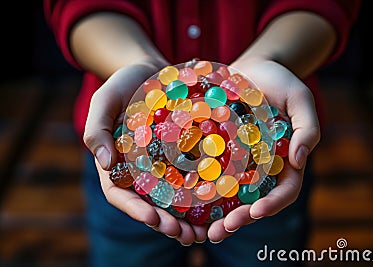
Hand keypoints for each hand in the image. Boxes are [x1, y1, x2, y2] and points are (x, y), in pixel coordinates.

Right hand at [83, 64, 207, 244]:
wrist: (153, 72)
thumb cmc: (124, 85)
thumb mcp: (104, 101)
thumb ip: (97, 130)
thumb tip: (104, 165)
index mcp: (118, 165)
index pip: (121, 194)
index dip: (135, 210)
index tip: (153, 219)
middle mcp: (141, 171)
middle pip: (151, 204)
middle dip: (166, 223)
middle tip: (184, 235)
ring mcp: (165, 166)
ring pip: (175, 199)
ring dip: (189, 219)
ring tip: (205, 232)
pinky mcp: (186, 156)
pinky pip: (195, 177)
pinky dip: (205, 194)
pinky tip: (221, 205)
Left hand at [208, 60, 320, 241]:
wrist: (251, 68)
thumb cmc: (280, 81)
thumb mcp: (300, 99)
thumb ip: (307, 128)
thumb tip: (300, 160)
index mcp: (285, 160)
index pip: (284, 190)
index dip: (272, 204)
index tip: (256, 212)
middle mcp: (262, 167)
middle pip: (253, 201)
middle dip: (239, 219)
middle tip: (219, 232)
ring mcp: (239, 161)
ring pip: (229, 195)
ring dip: (216, 215)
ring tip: (197, 231)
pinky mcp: (218, 151)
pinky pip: (208, 173)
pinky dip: (199, 190)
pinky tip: (182, 200)